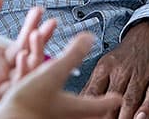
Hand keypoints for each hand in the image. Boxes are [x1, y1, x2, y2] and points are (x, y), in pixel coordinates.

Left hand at [0, 0, 56, 108]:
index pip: (22, 41)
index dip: (32, 26)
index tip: (40, 10)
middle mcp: (0, 69)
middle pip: (30, 55)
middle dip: (42, 39)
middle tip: (50, 24)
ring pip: (27, 71)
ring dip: (36, 54)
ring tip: (37, 35)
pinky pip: (14, 86)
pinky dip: (23, 72)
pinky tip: (24, 55)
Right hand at [0, 33, 121, 118]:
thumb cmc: (30, 102)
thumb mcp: (53, 73)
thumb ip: (72, 55)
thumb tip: (89, 38)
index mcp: (74, 107)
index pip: (98, 105)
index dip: (109, 99)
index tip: (117, 98)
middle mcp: (63, 115)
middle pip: (84, 114)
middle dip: (93, 108)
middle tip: (102, 106)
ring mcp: (49, 117)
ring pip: (64, 110)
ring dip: (70, 100)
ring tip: (74, 100)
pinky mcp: (33, 114)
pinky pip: (43, 104)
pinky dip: (45, 95)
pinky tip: (39, 88)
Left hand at [83, 19, 148, 118]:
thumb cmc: (127, 52)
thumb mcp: (107, 62)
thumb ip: (96, 84)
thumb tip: (81, 103)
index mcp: (105, 68)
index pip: (93, 92)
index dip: (88, 108)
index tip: (85, 117)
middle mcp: (121, 71)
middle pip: (111, 99)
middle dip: (106, 116)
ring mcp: (140, 73)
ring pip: (130, 99)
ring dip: (124, 116)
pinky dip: (146, 107)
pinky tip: (141, 118)